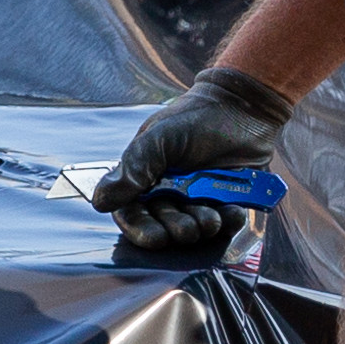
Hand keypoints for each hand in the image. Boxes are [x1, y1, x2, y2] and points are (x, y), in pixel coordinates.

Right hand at [95, 66, 293, 256]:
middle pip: (164, 225)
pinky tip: (232, 212)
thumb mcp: (159, 138)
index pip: (133, 213)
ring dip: (201, 228)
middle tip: (186, 229)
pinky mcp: (228, 200)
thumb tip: (100, 202)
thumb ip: (133, 168)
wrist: (243, 106)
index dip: (141, 229)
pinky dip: (228, 222)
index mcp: (146, 176)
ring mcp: (199, 197)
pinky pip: (226, 222)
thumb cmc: (195, 118)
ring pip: (195, 227)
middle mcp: (170, 191)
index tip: (155, 237)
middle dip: (175, 230)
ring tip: (211, 219)